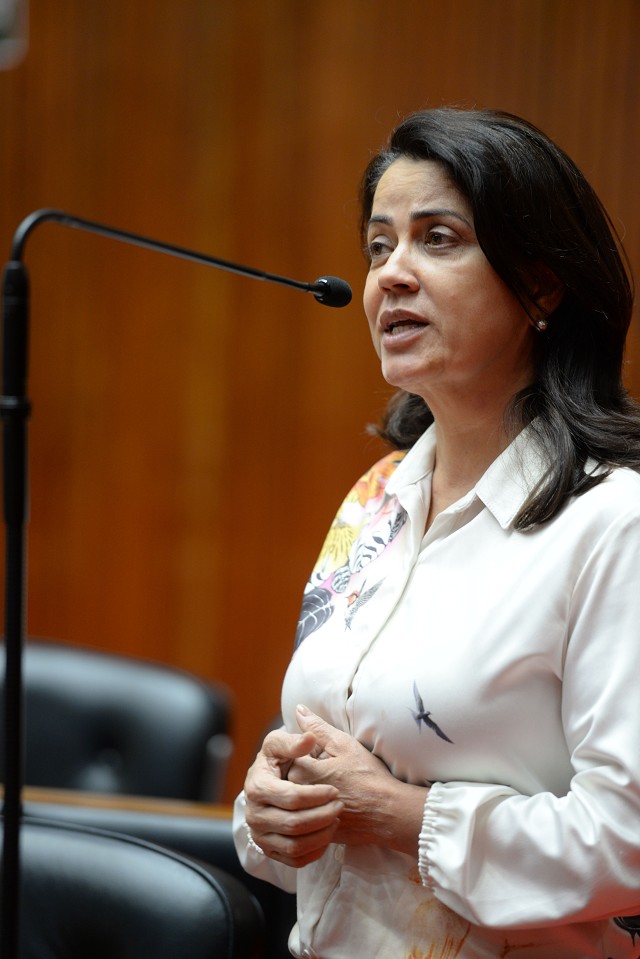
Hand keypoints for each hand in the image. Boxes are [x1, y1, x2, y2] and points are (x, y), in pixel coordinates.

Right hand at [243, 725, 342, 867]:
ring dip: (321, 835)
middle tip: (340, 806)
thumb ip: (294, 740)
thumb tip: (309, 738)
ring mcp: (260, 835)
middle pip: (294, 824)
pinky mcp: (269, 850)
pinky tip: (327, 835)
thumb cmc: (280, 759)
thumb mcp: (282, 743)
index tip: (334, 791)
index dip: (316, 796)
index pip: (290, 797)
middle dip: (322, 816)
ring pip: (294, 846)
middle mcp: (254, 814)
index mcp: (257, 786)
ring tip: (335, 820)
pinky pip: (294, 860)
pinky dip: (314, 851)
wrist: (271, 781)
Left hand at [288, 705, 427, 854]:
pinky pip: (307, 814)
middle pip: (292, 775)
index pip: (292, 754)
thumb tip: (298, 710)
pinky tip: (339, 803)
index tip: (329, 757)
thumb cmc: (368, 776)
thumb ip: (317, 727)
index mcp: (301, 772)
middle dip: (309, 770)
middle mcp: (298, 796)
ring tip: (339, 788)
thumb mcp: (343, 744)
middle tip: (336, 773)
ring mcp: (305, 815)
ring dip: (312, 789)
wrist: (387, 813)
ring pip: (299, 795)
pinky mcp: (313, 830)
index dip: (311, 752)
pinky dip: (318, 807)